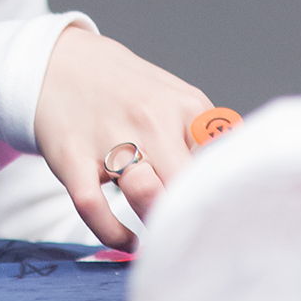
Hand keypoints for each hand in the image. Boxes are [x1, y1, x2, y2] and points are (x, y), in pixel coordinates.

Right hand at [33, 26, 211, 248]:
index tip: (226, 226)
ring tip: (161, 238)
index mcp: (184, 106)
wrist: (54, 61)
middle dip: (191, 215)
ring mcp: (108, 136)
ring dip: (155, 224)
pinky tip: (126, 240)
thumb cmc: (123, 89)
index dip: (224, 201)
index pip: (220, 165)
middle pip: (185, 184)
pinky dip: (113, 234)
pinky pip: (94, 207)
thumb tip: (245, 184)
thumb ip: (205, 137)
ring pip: (145, 194)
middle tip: (192, 237)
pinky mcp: (71, 155)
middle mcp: (149, 118)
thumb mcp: (172, 98)